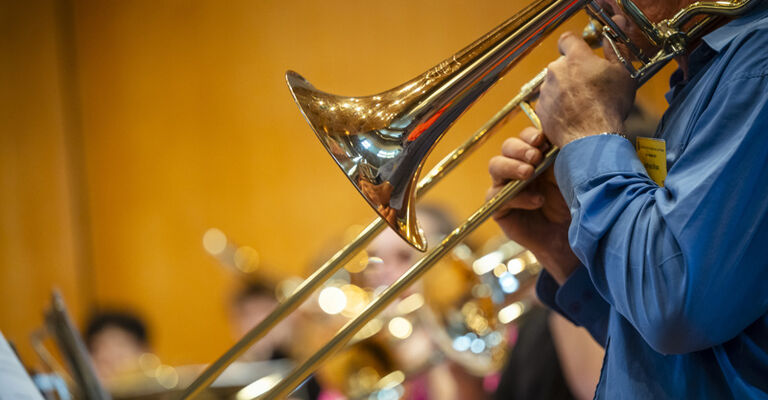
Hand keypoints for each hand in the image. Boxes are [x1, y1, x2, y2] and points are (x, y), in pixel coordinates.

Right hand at [487, 127, 579, 283]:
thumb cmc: (576, 205)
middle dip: (519, 149)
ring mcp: (507, 187)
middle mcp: (519, 168)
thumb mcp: (573, 176)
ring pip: (495, 166)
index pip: (525, 137)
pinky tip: (537, 201)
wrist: (574, 239)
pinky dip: (517, 197)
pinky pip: (497, 195)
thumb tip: (558, 136)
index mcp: (537, 156)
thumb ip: (563, 156)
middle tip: (535, 156)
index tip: (542, 140)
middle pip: (507, 147)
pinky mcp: (500, 207)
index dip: (530, 135)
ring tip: (529, 173)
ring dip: (511, 166)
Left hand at [536, 31, 635, 147]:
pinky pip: (548, 103)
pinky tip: (572, 116)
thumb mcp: (623, 74)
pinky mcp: (540, 109)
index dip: (574, 45)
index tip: (580, 53)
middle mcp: (556, 70)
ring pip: (554, 85)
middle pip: (561, 65)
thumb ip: (615, 49)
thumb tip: (613, 32)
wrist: (592, 137)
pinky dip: (557, 108)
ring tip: (581, 105)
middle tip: (588, 86)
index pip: (567, 40)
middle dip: (572, 72)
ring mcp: (546, 91)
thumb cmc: (609, 107)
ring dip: (564, 91)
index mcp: (576, 58)